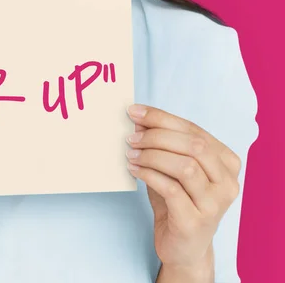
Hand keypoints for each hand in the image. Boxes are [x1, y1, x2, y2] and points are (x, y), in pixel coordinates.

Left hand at [125, 104, 241, 273]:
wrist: (183, 247)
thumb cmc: (177, 202)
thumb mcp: (171, 168)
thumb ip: (162, 145)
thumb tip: (138, 119)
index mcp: (226, 162)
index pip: (194, 130)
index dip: (162, 118)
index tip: (134, 111)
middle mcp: (227, 182)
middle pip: (193, 145)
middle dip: (157, 136)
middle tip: (130, 137)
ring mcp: (215, 203)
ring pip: (185, 166)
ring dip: (152, 155)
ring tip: (130, 154)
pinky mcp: (196, 221)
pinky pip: (171, 189)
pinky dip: (149, 174)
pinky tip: (133, 170)